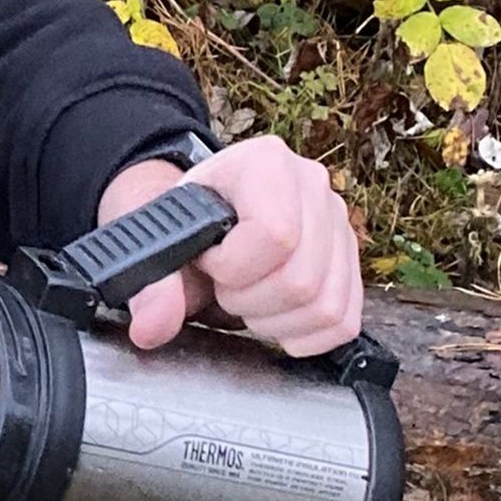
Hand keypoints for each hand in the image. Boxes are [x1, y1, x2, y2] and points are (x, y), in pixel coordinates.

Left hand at [98, 135, 362, 356]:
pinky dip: (303, 335)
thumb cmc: (182, 226)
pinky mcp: (349, 265)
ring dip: (273, 321)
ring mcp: (337, 226)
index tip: (208, 262)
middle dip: (248, 301)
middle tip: (224, 286)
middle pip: (300, 280)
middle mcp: (312, 187)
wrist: (199, 222)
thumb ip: (151, 284)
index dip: (233, 268)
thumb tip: (151, 326)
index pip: (276, 235)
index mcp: (264, 164)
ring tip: (247, 297)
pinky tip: (273, 317)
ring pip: (323, 306)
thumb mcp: (155, 242)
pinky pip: (342, 323)